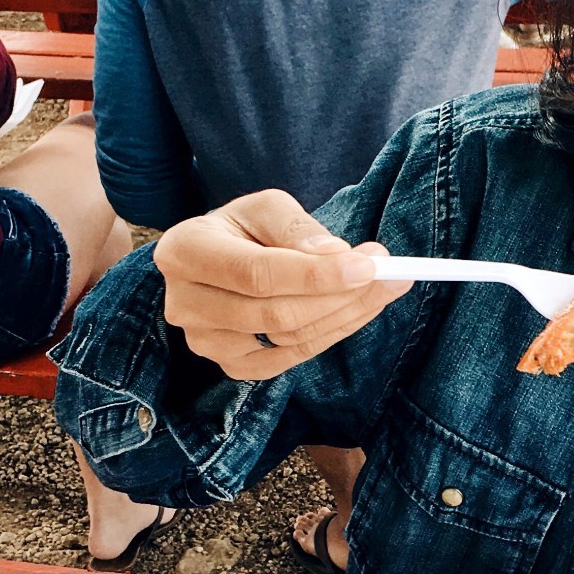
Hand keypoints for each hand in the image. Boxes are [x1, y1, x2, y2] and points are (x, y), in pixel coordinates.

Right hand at [154, 190, 411, 379]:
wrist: (219, 261)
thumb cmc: (243, 228)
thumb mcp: (266, 208)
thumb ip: (297, 229)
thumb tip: (334, 256)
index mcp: (184, 252)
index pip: (256, 274)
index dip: (315, 274)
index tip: (368, 264)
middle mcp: (184, 304)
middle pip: (275, 313)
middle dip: (340, 296)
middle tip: (389, 274)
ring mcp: (205, 343)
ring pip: (289, 339)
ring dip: (345, 315)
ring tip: (383, 286)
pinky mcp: (231, 365)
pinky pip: (291, 358)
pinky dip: (332, 334)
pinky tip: (357, 310)